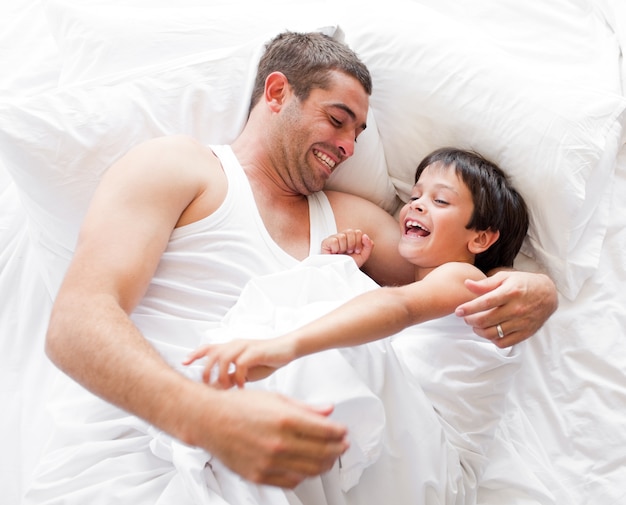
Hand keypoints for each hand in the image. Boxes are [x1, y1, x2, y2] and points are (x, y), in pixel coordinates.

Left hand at [183, 338, 294, 388]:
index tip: (184, 362)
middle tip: (209, 386)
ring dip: (221, 376)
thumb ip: (232, 377)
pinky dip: (238, 377)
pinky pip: (240, 365)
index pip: (208, 347)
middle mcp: (234, 344)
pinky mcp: (254, 351)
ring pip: (223, 359)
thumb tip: (218, 388)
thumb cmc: (267, 360)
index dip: (195, 354)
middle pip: (211, 354)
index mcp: (231, 347)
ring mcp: (244, 346)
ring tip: (226, 388)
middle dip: (206, 371)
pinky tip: (242, 387)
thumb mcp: (246, 372)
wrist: (287, 349)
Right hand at [192, 387, 348, 487]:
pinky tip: (305, 466)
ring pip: (311, 470)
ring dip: (325, 464)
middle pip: (323, 452)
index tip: (343, 431)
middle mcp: (279, 442)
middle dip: (338, 449)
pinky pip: (292, 481)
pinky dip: (304, 475)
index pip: (326, 431)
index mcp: (285, 419)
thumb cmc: (239, 406)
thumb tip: (328, 409)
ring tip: (328, 457)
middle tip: (341, 445)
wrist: (209, 420)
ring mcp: (269, 462)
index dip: (340, 432)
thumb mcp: (276, 398)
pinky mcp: (259, 476)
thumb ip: (306, 407)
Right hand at [321, 229, 373, 267]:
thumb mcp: (363, 256)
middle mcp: (342, 236)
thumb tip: (365, 236)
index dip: (358, 243)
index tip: (356, 251)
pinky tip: (335, 253)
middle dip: (352, 245)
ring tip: (341, 253)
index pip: (357, 232)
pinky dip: (336, 249)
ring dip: (343, 248)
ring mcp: (334, 238)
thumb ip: (368, 245)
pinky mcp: (326, 242)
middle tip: (349, 252)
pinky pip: (334, 241)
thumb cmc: (349, 264)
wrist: (340, 273)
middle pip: (350, 232)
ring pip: (342, 236)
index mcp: (351, 237)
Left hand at [454, 270, 557, 346]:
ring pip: (493, 333)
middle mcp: (517, 309)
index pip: (485, 302)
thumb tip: (467, 284)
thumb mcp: (505, 277)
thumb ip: (485, 283)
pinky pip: (504, 342)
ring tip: (475, 325)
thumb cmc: (523, 283)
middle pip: (486, 320)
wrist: (548, 294)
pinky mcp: (525, 333)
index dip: (469, 308)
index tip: (458, 311)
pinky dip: (493, 339)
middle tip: (466, 317)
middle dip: (470, 320)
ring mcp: (522, 323)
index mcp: (511, 293)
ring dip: (479, 331)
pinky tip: (489, 332)